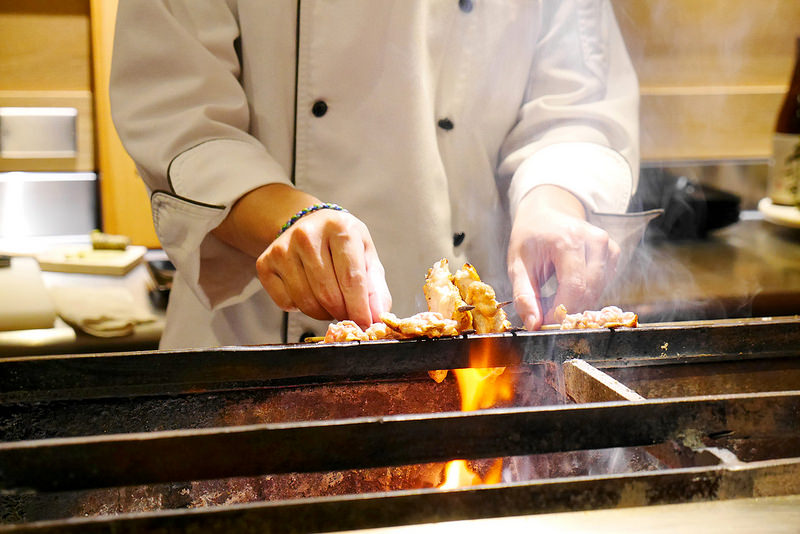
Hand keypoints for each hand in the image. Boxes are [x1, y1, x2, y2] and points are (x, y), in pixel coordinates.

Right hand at [256, 208, 391, 327]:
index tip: (366, 326)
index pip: (351, 279)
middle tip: (348, 315)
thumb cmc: (342, 244)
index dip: (359, 308)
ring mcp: (282, 248)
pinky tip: (308, 292)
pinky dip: (300, 308)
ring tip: (331, 303)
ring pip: (306, 301)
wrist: (309, 225)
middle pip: (327, 293)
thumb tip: (378, 316)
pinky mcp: (265, 263)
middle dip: (342, 312)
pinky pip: (285, 303)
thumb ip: (375, 288)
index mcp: (339, 228)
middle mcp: (307, 235)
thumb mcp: (366, 256)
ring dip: (322, 313)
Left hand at [507, 185, 619, 329]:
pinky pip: (603, 285)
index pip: (574, 286)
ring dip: (575, 303)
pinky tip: (567, 287)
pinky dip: (585, 294)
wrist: (545, 213)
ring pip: (597, 291)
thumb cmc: (529, 239)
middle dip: (567, 311)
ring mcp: (608, 245)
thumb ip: (524, 295)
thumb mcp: (517, 265)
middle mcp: (594, 240)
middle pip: (589, 291)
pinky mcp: (614, 252)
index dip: (560, 312)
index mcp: (568, 239)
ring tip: (552, 297)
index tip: (543, 324)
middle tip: (546, 314)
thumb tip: (533, 324)